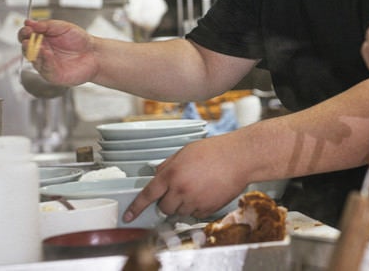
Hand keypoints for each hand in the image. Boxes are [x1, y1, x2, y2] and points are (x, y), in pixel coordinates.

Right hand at [18, 19, 97, 85]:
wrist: (95, 53)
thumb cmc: (80, 40)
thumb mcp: (64, 27)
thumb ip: (46, 25)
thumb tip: (29, 22)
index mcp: (42, 39)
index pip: (26, 36)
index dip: (25, 32)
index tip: (27, 28)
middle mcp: (42, 52)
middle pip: (26, 48)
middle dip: (25, 42)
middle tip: (27, 37)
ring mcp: (46, 63)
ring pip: (33, 59)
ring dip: (33, 52)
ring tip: (35, 44)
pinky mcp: (52, 74)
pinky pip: (45, 68)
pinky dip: (44, 60)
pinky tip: (46, 53)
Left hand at [124, 136, 248, 221]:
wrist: (240, 158)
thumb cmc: (215, 151)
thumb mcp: (186, 151)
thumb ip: (168, 165)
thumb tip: (156, 176)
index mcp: (172, 173)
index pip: (148, 194)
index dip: (136, 207)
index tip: (128, 216)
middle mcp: (181, 189)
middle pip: (164, 208)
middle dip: (168, 202)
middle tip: (180, 190)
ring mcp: (195, 201)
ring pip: (180, 212)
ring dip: (184, 204)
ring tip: (199, 187)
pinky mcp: (208, 208)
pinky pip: (196, 214)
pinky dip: (198, 207)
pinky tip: (207, 192)